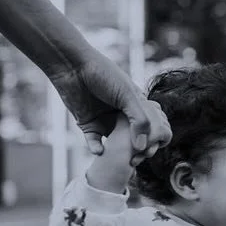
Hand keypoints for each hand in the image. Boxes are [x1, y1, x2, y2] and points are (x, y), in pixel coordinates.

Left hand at [50, 55, 171, 165]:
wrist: (73, 66)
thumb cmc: (104, 75)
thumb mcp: (129, 96)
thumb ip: (140, 121)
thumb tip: (142, 147)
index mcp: (137, 105)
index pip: (151, 128)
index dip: (153, 139)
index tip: (148, 148)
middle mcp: (123, 115)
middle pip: (134, 139)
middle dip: (135, 151)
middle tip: (134, 159)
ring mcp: (106, 120)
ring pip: (116, 144)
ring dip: (118, 153)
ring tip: (118, 159)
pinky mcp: (89, 125)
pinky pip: (95, 142)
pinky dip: (97, 148)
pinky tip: (99, 150)